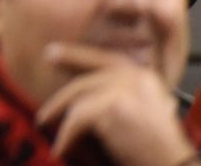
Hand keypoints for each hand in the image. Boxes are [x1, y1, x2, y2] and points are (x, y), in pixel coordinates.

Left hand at [36, 43, 193, 165]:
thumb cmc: (160, 148)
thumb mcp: (147, 111)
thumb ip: (123, 94)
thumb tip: (87, 89)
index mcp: (145, 76)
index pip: (106, 60)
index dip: (77, 55)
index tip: (51, 51)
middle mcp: (135, 77)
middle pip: (88, 79)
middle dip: (58, 92)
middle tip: (41, 99)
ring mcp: (124, 90)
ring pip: (79, 99)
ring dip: (58, 115)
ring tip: (46, 126)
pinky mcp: (113, 108)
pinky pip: (77, 119)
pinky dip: (66, 136)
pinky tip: (60, 148)